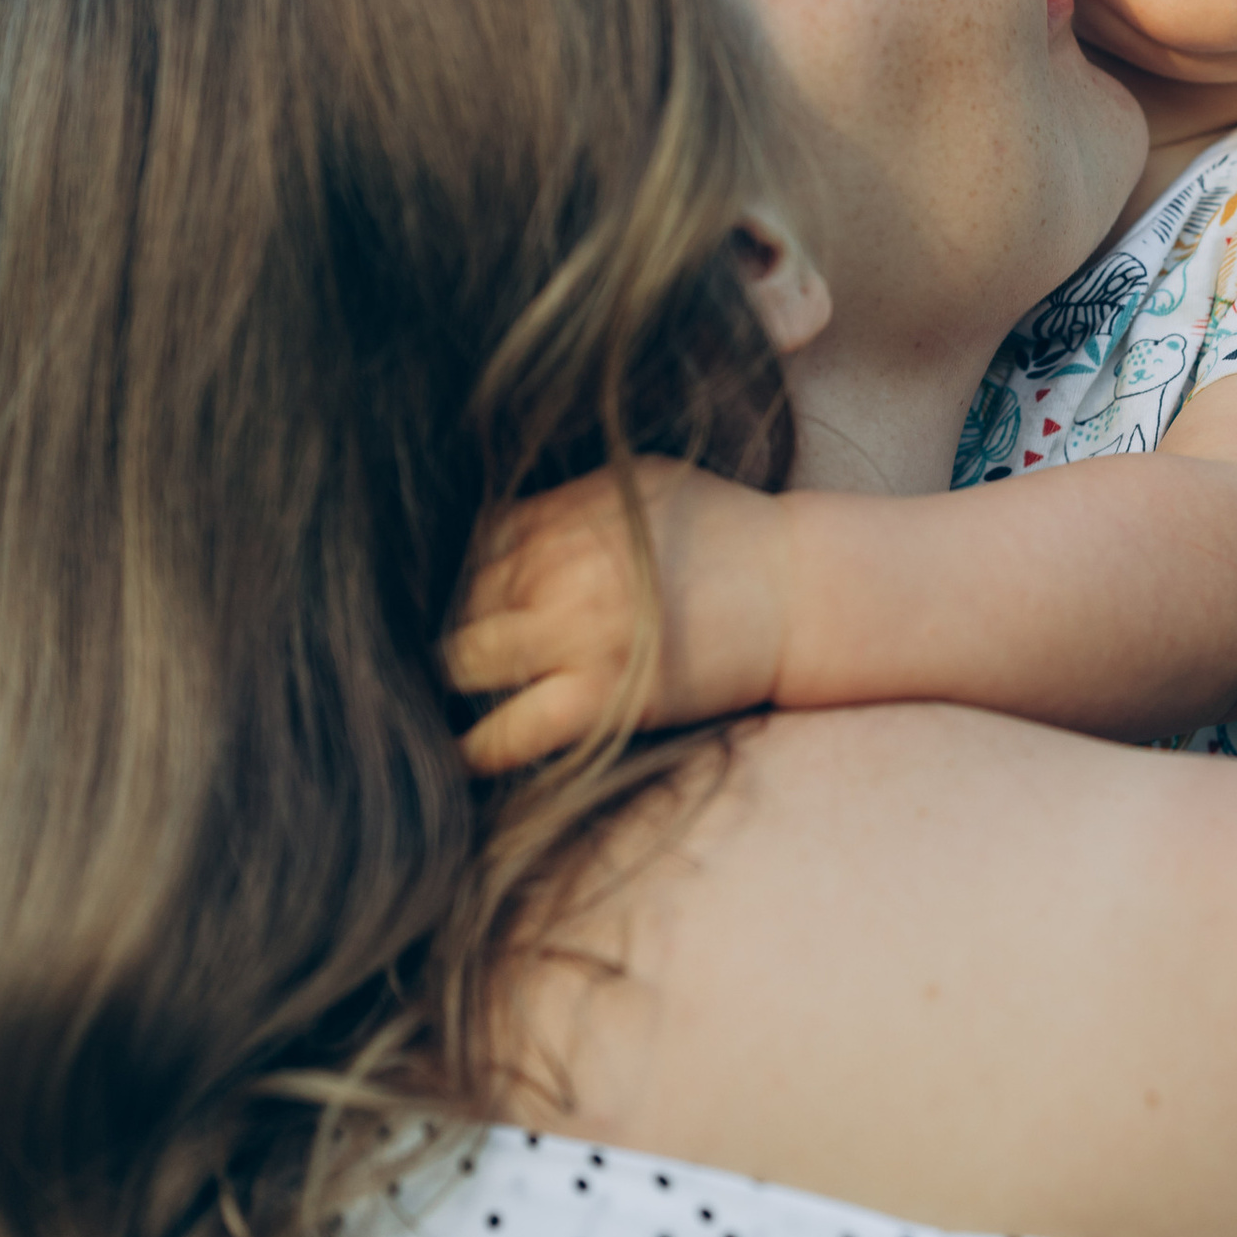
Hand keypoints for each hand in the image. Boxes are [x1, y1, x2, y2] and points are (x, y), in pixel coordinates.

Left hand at [445, 459, 785, 772]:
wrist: (798, 591)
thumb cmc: (724, 530)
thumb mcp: (641, 483)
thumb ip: (564, 499)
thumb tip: (490, 522)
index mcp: (565, 512)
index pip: (469, 544)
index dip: (456, 576)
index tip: (457, 602)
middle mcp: (559, 566)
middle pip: (457, 601)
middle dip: (447, 626)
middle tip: (438, 657)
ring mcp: (575, 633)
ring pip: (462, 661)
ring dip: (448, 680)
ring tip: (440, 699)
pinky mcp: (599, 697)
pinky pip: (505, 732)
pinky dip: (473, 747)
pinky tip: (457, 754)